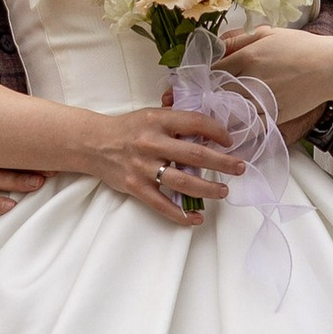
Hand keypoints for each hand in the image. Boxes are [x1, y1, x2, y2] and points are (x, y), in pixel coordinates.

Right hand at [83, 102, 248, 226]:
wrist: (93, 143)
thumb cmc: (127, 128)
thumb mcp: (151, 114)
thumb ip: (176, 119)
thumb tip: (207, 126)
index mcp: (158, 120)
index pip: (195, 123)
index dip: (217, 131)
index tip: (229, 140)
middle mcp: (152, 143)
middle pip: (195, 155)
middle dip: (222, 163)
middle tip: (239, 167)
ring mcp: (144, 167)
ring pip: (183, 182)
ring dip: (208, 189)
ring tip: (224, 191)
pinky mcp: (137, 187)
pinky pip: (162, 205)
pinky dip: (181, 215)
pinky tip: (196, 219)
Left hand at [215, 24, 332, 130]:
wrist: (331, 67)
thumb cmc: (300, 47)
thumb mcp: (268, 34)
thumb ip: (239, 40)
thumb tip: (216, 45)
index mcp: (248, 56)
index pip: (213, 69)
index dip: (205, 75)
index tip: (203, 79)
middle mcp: (252, 79)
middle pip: (218, 92)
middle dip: (210, 94)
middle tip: (205, 97)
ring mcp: (263, 99)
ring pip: (231, 111)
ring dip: (222, 112)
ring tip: (217, 111)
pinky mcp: (275, 115)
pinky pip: (250, 125)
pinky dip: (240, 125)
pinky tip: (235, 123)